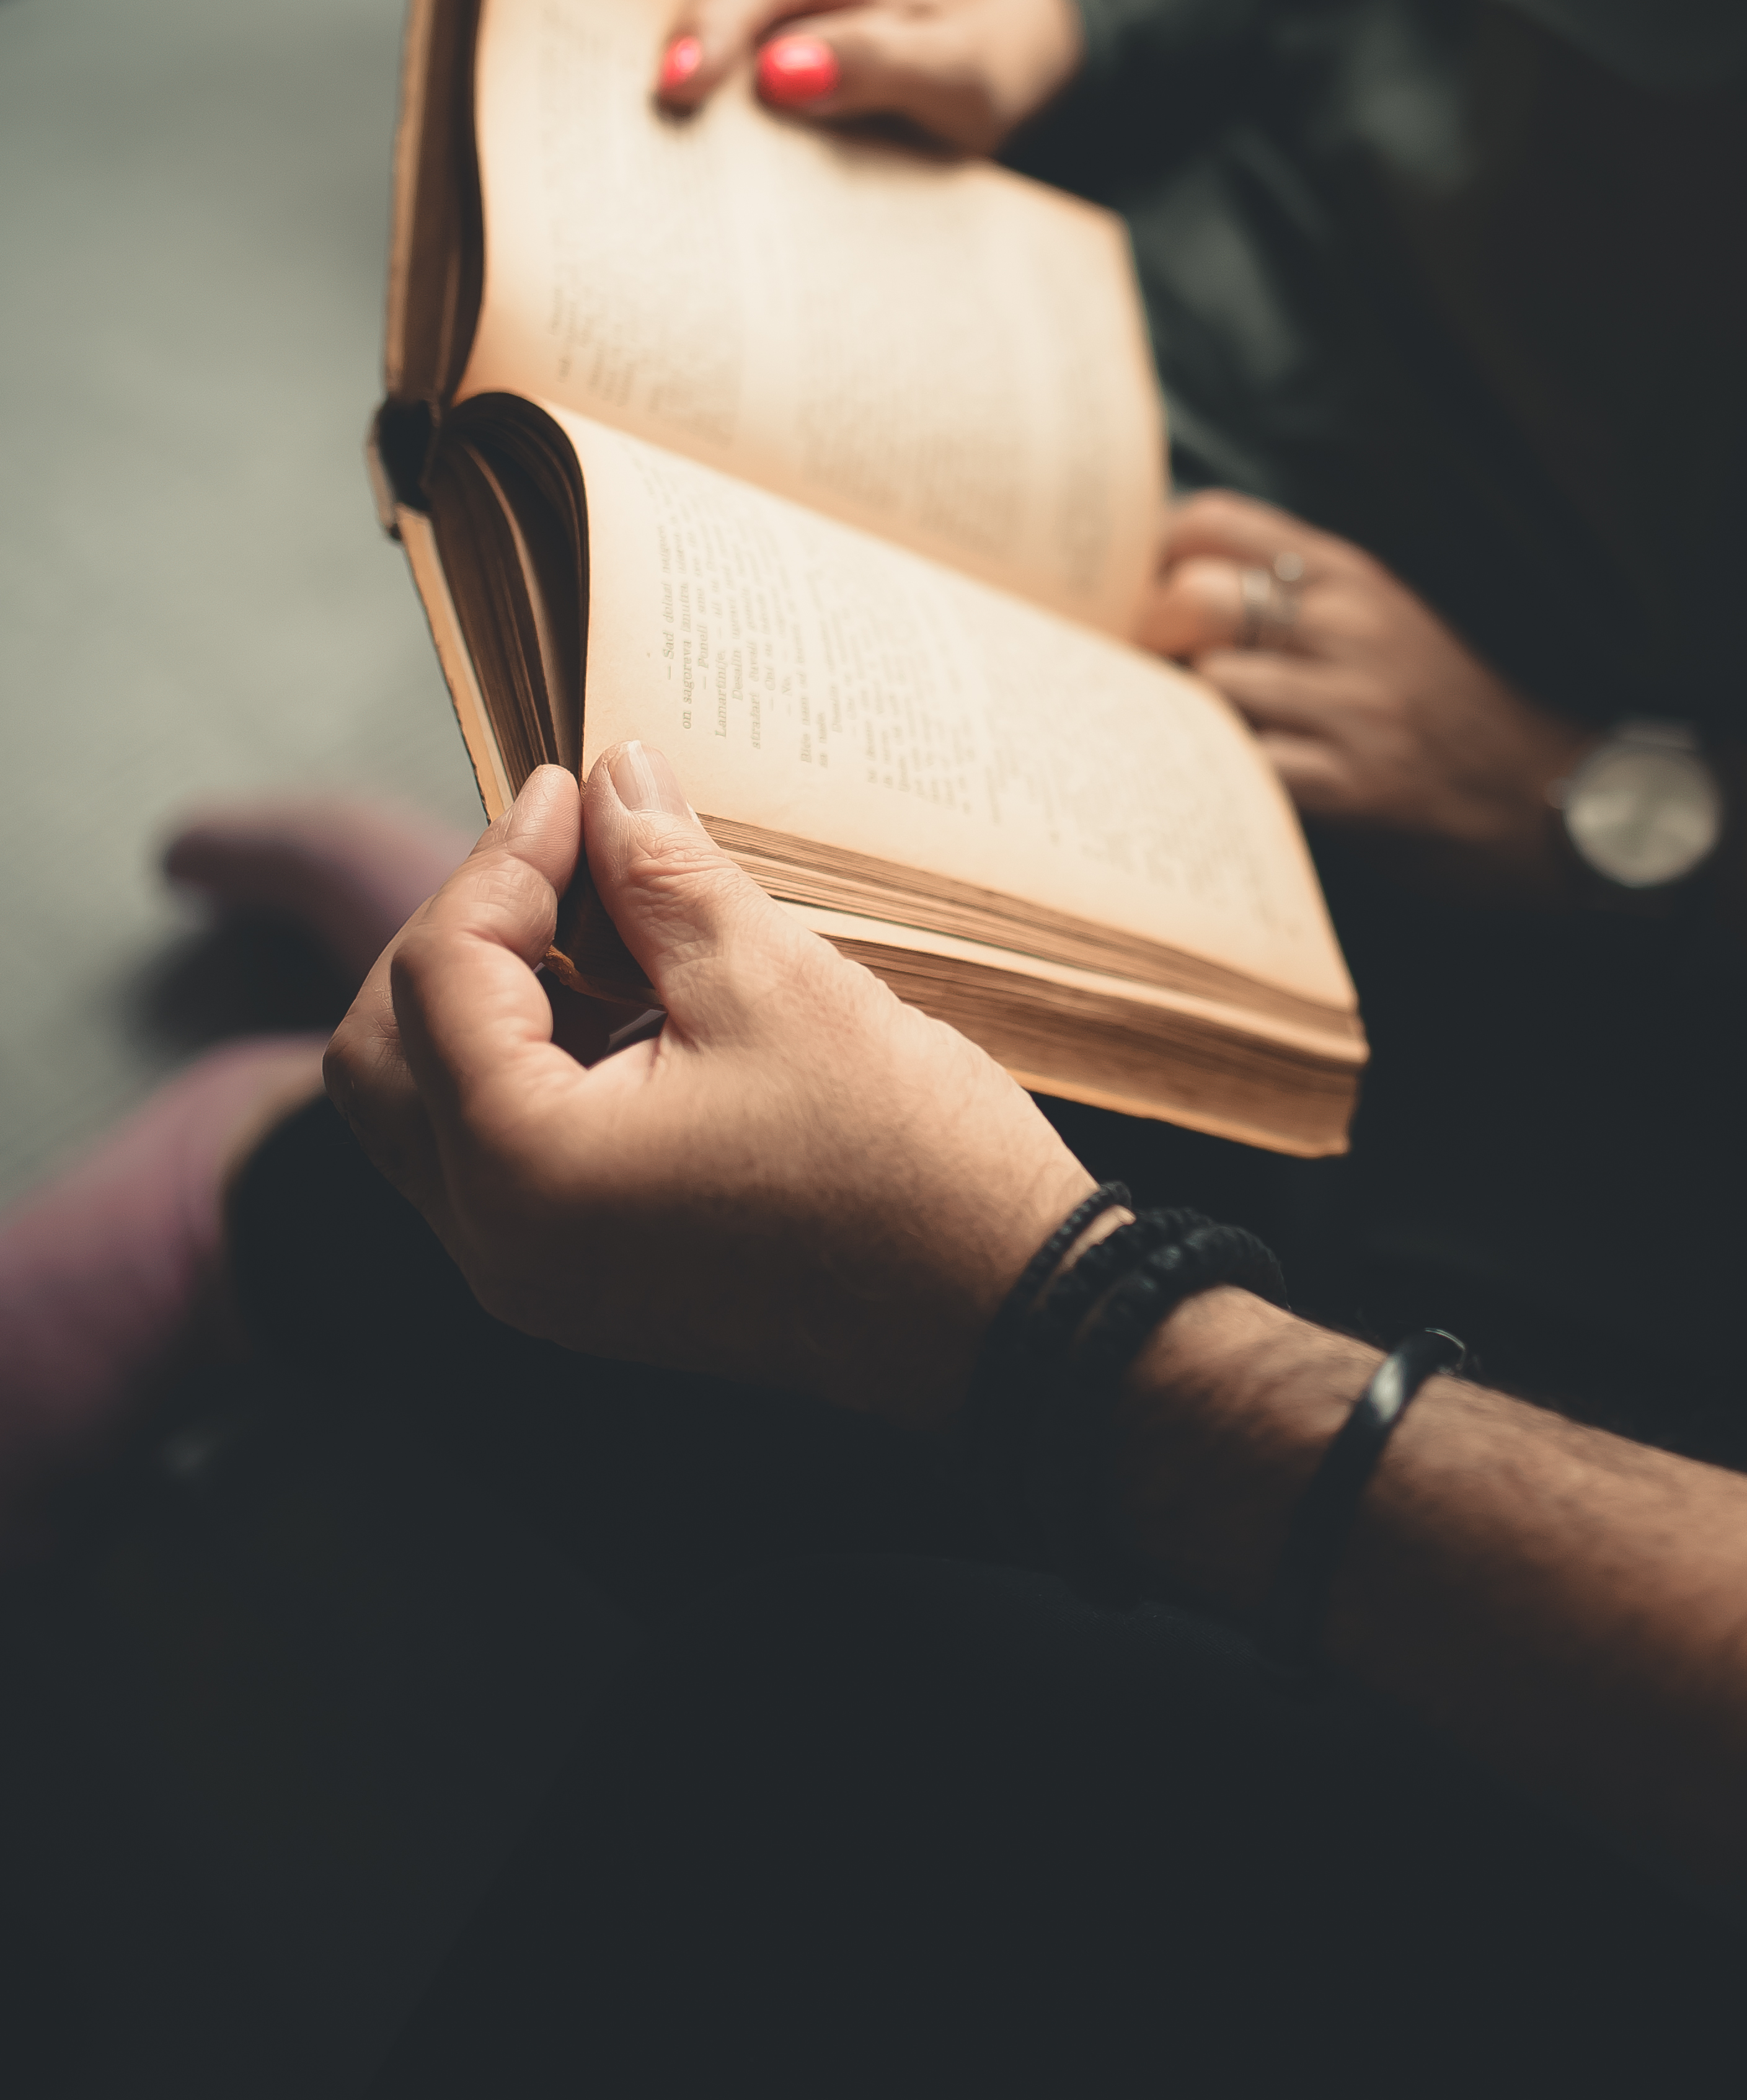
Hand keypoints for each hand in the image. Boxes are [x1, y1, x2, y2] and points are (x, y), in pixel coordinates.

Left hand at [324, 750, 1093, 1429]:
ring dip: (485, 1005)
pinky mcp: (592, 1285)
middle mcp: (499, 1244)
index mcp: (523, 1168)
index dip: (503, 859)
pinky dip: (528, 1070)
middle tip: (562, 857)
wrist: (1010, 1317)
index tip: (578, 789)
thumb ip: (662, 874)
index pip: (438, 974)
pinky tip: (621, 1006)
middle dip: (456, 936)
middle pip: (383, 1054)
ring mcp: (541, 1278)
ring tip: (593, 923)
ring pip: (430, 1111)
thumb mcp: (773, 982)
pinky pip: (499, 1161)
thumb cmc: (905, 1163)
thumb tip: (612, 781)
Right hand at [652, 0, 1084, 151]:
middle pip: (687, 6)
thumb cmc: (968, 65)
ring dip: (654, 102)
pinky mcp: (723, 60)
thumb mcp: (954, 73)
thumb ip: (876, 66)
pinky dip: (675, 127)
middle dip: (658, 67)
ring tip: (640, 166)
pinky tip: (669, 177)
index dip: (708, 31)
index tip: (677, 89)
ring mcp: (733, 13)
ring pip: (667, 41)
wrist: (969, 76)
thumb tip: (781, 75)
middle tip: (632, 141)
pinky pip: (683, 83)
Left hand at [1137, 495, 1592, 892]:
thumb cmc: (1438, 707)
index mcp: (1347, 575)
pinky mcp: (1356, 785)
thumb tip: (1162, 586)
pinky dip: (1222, 778)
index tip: (1132, 596)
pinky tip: (1224, 786)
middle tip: (1141, 677)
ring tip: (1191, 738)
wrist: (1542, 794)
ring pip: (1213, 686)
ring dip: (1186, 717)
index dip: (1150, 557)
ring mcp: (1356, 706)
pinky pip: (1251, 768)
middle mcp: (1350, 626)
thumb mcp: (1375, 618)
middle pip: (1195, 598)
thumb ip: (1287, 593)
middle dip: (1148, 641)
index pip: (1211, 522)